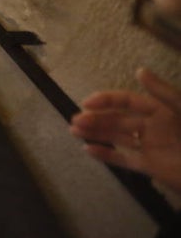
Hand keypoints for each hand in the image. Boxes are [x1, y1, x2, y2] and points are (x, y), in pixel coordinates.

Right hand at [69, 68, 180, 192]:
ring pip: (117, 138)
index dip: (107, 100)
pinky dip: (107, 155)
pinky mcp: (150, 167)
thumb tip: (139, 70)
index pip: (127, 101)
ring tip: (74, 131)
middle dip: (96, 119)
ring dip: (95, 133)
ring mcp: (150, 148)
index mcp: (160, 111)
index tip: (87, 102)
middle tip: (75, 120)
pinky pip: (125, 160)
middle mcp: (152, 127)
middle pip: (118, 120)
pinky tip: (88, 150)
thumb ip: (163, 92)